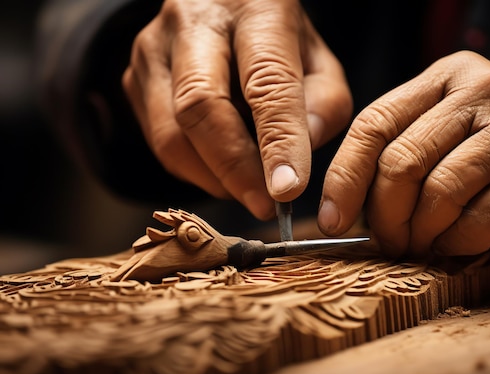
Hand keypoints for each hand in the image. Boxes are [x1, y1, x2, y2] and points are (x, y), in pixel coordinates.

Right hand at [122, 0, 351, 218]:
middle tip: (264, 206)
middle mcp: (194, 21)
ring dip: (213, 178)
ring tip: (248, 190)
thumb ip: (325, 104)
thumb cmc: (277, 39)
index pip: (266, 81)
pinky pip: (160, 142)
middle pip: (201, 107)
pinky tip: (222, 170)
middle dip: (235, 169)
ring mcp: (153, 49)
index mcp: (255, 8)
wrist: (219, 6)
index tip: (288, 190)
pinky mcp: (133, 78)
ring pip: (171, 134)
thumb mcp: (318, 58)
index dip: (278, 141)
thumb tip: (297, 159)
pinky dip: (195, 170)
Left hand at [319, 51, 489, 261]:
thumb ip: (406, 148)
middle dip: (382, 216)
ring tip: (421, 247)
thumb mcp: (457, 130)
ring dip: (418, 235)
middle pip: (399, 163)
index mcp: (449, 77)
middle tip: (387, 242)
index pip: (374, 124)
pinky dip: (453, 246)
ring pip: (434, 196)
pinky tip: (457, 246)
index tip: (332, 219)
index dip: (344, 177)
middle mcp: (482, 94)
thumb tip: (346, 203)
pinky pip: (470, 224)